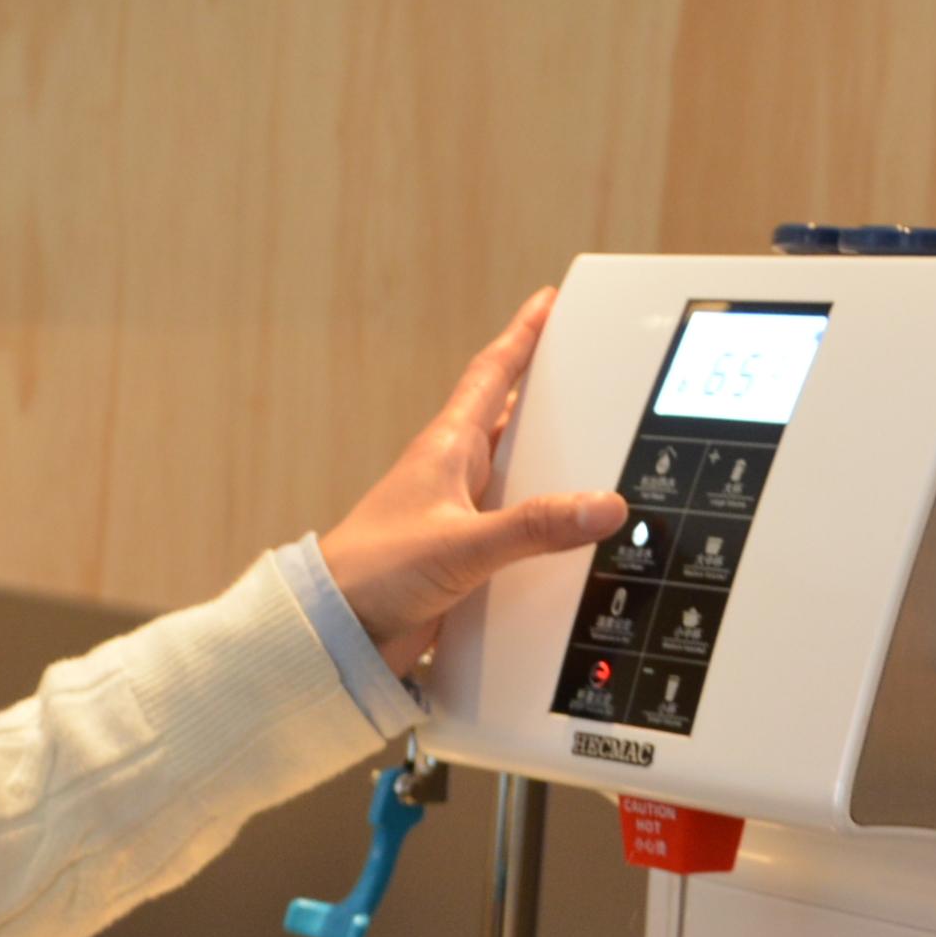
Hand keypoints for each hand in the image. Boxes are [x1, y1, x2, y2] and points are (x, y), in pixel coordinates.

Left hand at [317, 289, 632, 670]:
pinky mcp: (460, 560)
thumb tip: (603, 506)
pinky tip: (571, 542)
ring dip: (553, 470)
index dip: (522, 335)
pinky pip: (513, 532)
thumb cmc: (372, 573)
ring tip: (601, 455)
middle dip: (551, 399)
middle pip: (511, 423)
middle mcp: (453, 476)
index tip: (548, 302)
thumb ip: (534, 527)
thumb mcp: (462, 545)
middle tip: (592, 375)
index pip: (491, 374)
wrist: (332, 633)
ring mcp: (456, 518)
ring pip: (517, 479)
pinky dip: (543, 530)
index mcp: (447, 449)